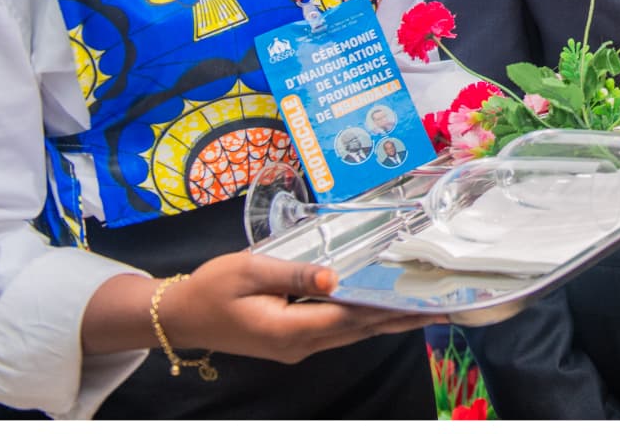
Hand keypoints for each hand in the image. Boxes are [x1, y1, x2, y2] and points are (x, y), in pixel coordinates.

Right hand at [154, 253, 429, 362]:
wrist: (179, 316)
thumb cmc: (211, 288)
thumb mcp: (250, 271)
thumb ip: (294, 273)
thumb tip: (334, 277)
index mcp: (288, 329)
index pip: (350, 317)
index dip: (387, 307)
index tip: (421, 299)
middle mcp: (299, 345)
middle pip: (359, 330)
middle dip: (400, 317)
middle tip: (440, 305)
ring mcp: (296, 347)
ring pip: (351, 333)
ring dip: (386, 320)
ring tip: (423, 307)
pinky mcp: (293, 342)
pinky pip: (337, 331)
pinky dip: (364, 319)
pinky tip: (382, 308)